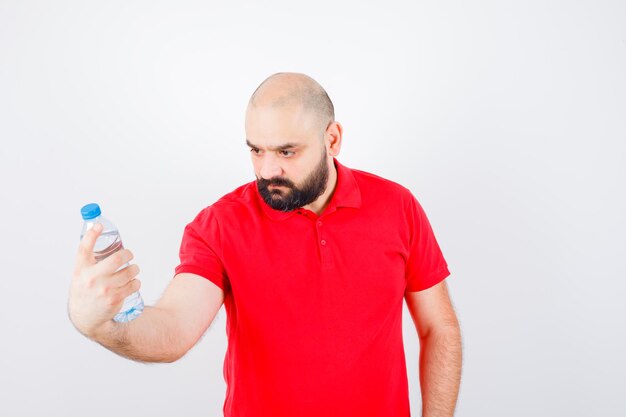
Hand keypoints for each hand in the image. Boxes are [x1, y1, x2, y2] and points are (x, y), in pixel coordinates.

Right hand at [68, 223, 140, 337]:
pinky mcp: (115, 299)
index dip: (91, 234)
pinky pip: (134, 285)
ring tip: (132, 271)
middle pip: (116, 258)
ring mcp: (104, 289)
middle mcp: (91, 278)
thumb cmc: (85, 290)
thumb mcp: (81, 274)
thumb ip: (89, 259)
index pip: (84, 248)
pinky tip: (132, 283)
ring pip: (129, 271)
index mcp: (81, 270)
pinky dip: (136, 282)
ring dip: (134, 269)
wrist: (85, 317)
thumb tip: (99, 234)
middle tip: (129, 255)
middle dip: (128, 254)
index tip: (99, 226)